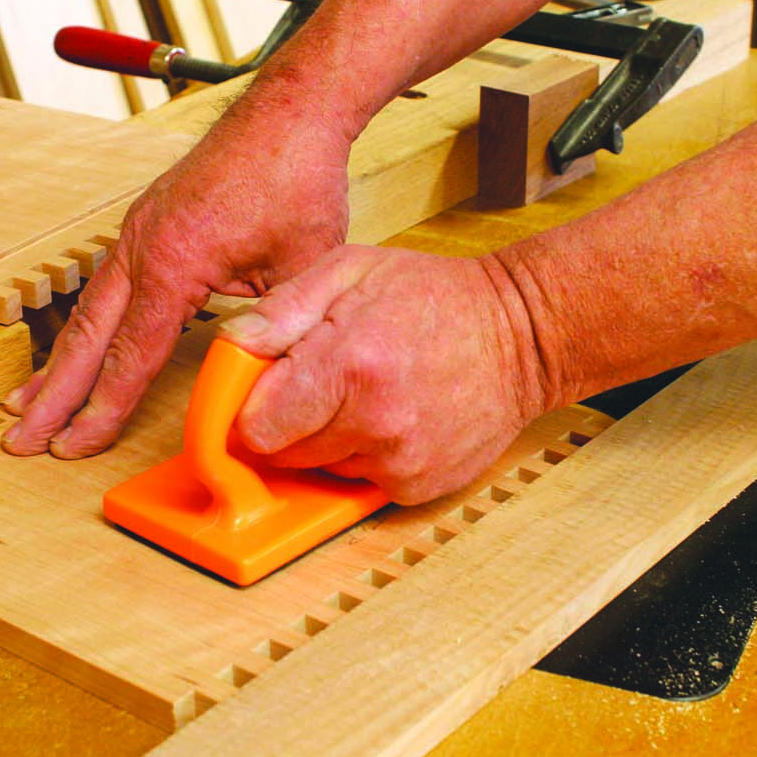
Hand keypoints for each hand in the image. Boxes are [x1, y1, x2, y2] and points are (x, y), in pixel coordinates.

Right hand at [0, 109, 350, 457]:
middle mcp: (141, 247)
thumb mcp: (300, 267)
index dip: (100, 410)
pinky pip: (106, 287)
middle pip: (85, 337)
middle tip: (18, 440)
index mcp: (172, 263)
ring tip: (26, 405)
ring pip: (88, 311)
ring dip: (58, 363)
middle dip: (51, 396)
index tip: (72, 447)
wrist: (289, 111)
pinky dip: (86, 327)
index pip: (128, 356)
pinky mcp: (147, 224)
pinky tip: (76, 350)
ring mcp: (138, 233)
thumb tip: (259, 381)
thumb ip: (274, 329)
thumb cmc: (295, 177)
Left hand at [220, 244, 546, 504]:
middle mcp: (374, 423)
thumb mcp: (349, 271)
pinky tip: (393, 415)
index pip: (256, 427)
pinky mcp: (420, 485)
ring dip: (328, 438)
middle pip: (283, 453)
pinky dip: (365, 454)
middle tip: (322, 378)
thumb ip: (281, 311)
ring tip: (366, 390)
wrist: (523, 335)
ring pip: (321, 468)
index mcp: (348, 365)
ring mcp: (401, 461)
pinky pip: (360, 480)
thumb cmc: (435, 296)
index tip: (260, 392)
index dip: (250, 408)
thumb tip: (232, 347)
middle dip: (289, 420)